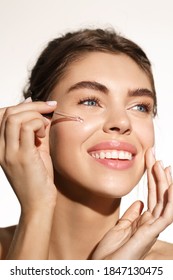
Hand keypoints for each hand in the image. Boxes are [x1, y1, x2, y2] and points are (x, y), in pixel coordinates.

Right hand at [0, 99, 57, 213]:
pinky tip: (44, 134)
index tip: (38, 104)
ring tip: (45, 126)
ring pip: (14, 118)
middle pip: (8, 113)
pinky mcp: (22, 157)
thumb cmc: (38, 178)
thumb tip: (42, 112)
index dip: (19, 106)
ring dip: (35, 115)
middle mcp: (1, 149)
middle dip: (32, 106)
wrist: (38, 204)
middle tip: (49, 107)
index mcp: (1, 147)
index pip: (1, 116)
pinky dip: (38, 124)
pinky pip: (27, 128)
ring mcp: (9, 153)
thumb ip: (36, 131)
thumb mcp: (36, 151)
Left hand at [92, 148, 172, 258]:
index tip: (150, 162)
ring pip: (164, 201)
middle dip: (156, 174)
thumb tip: (139, 203)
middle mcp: (151, 224)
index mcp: (143, 222)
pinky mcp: (152, 233)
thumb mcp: (120, 228)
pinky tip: (170, 185)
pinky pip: (167, 214)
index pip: (151, 195)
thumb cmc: (109, 254)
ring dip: (164, 182)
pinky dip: (170, 199)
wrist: (102, 270)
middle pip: (157, 194)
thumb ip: (131, 215)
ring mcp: (153, 229)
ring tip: (161, 164)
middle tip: (154, 155)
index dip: (152, 178)